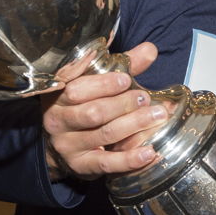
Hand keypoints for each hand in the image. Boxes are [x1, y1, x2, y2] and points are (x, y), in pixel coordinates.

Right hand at [41, 42, 166, 179]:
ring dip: (133, 124)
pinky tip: (149, 152)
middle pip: (92, 112)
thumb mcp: (99, 83)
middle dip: (122, 104)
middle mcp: (58, 119)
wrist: (65, 146)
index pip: (75, 87)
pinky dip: (129, 159)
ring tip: (157, 115)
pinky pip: (106, 163)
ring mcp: (67, 144)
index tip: (125, 79)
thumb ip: (123, 66)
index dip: (102, 83)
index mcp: (59, 94)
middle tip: (145, 98)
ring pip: (103, 134)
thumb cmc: (86, 105)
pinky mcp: (81, 165)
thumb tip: (150, 49)